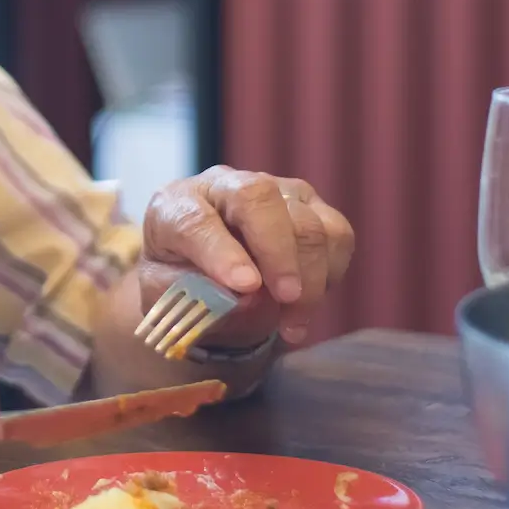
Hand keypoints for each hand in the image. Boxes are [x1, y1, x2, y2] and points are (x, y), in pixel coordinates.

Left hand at [140, 168, 354, 349]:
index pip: (196, 219)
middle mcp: (224, 187)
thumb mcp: (170, 298)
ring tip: (292, 321)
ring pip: (308, 221)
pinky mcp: (310, 206)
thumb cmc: (182, 282)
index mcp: (175, 206)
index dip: (222, 252)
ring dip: (310, 278)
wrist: (205, 273)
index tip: (245, 286)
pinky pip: (337, 236)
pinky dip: (331, 275)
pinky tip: (306, 303)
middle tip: (286, 298)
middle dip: (278, 252)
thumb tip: (247, 298)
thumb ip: (198, 296)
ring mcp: (273, 192)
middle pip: (259, 198)